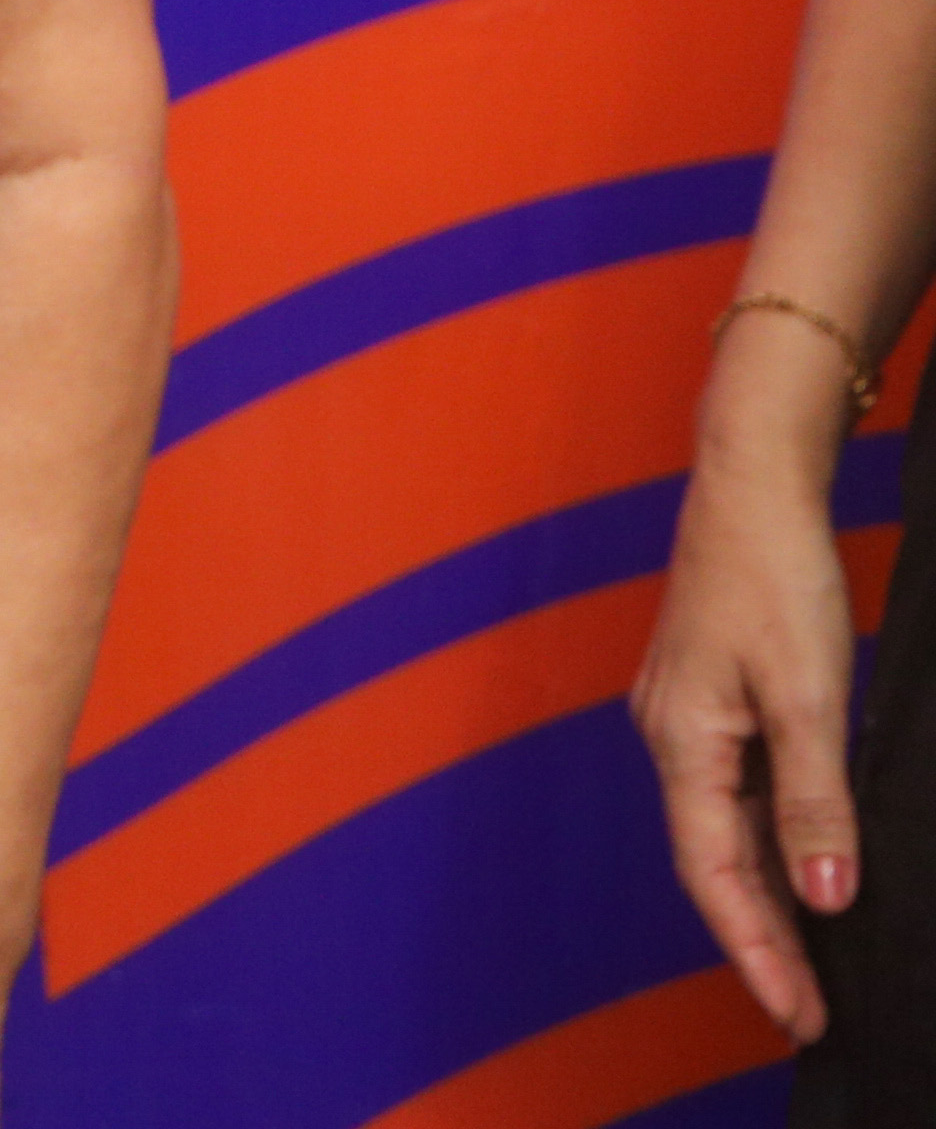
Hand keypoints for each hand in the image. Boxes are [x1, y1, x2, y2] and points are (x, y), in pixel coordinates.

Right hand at [636, 375, 869, 1040]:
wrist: (753, 481)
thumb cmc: (772, 575)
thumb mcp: (809, 695)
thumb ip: (816, 803)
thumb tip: (828, 901)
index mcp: (681, 740)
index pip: (716, 875)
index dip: (759, 951)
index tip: (798, 1016)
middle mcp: (670, 735)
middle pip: (713, 863)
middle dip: (761, 942)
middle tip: (808, 1014)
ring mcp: (687, 716)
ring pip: (724, 831)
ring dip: (767, 900)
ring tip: (811, 966)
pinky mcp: (711, 698)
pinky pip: (735, 795)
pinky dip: (768, 846)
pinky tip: (802, 871)